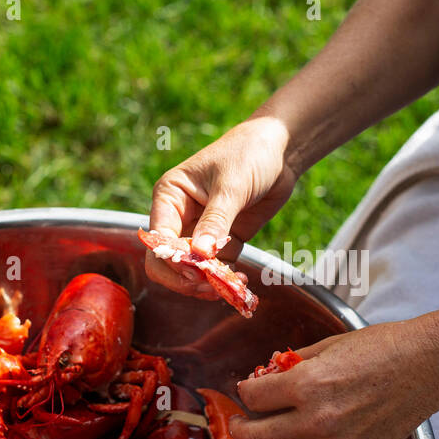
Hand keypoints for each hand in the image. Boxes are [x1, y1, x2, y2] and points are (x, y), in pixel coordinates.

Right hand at [146, 116, 298, 298]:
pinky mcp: (224, 240)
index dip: (173, 260)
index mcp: (169, 197)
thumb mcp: (231, 186)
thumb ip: (216, 222)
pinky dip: (224, 279)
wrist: (279, 150)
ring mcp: (201, 230)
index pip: (158, 239)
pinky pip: (217, 267)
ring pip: (191, 269)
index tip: (198, 271)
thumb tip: (200, 256)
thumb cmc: (248, 155)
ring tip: (232, 287)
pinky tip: (240, 281)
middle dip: (186, 278)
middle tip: (212, 288)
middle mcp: (179, 216)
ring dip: (207, 283)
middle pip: (167, 261)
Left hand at [229, 317, 438, 438]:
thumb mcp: (331, 345)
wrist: (428, 364)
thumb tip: (269, 377)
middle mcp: (319, 420)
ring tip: (285, 428)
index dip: (247, 392)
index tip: (248, 392)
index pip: (254, 398)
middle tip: (240, 425)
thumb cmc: (383, 346)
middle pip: (259, 438)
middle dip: (243, 430)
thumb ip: (296, 365)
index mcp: (308, 384)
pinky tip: (321, 438)